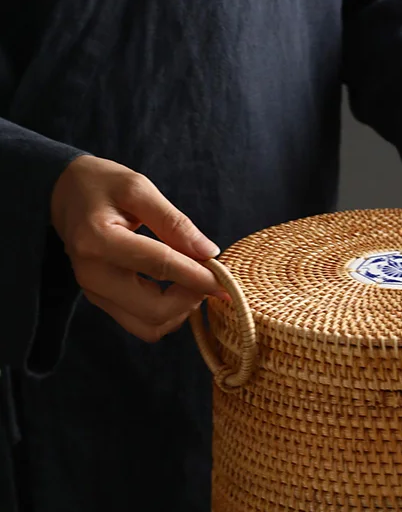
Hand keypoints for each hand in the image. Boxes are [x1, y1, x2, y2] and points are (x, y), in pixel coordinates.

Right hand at [51, 155, 225, 342]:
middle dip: (190, 298)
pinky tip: (176, 291)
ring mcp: (95, 292)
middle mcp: (92, 274)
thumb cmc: (102, 185)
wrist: (64, 195)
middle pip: (155, 309)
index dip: (198, 277)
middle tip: (207, 277)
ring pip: (151, 326)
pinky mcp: (101, 302)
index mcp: (98, 239)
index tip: (226, 282)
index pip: (160, 266)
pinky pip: (143, 325)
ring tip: (190, 282)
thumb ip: (174, 221)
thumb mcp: (138, 188)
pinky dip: (167, 316)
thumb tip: (209, 252)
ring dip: (180, 311)